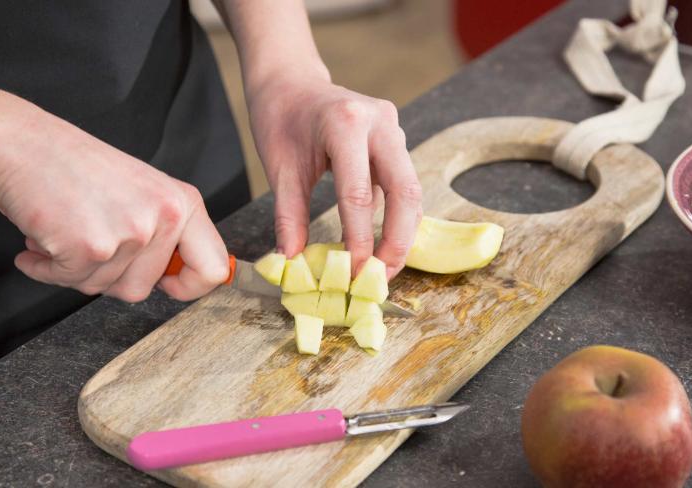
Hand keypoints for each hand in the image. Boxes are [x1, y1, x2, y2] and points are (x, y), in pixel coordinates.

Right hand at [0, 104, 229, 301]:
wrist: (20, 142)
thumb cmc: (73, 166)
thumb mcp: (142, 193)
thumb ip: (165, 234)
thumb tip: (178, 281)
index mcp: (183, 203)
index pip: (213, 269)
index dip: (189, 287)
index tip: (167, 284)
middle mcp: (164, 217)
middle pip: (143, 288)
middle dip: (107, 275)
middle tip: (87, 241)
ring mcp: (130, 233)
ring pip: (103, 287)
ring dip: (74, 268)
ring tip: (63, 228)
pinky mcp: (90, 247)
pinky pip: (68, 281)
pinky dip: (45, 268)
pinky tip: (41, 238)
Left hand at [247, 74, 422, 277]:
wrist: (290, 81)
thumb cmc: (280, 120)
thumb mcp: (279, 169)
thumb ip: (289, 218)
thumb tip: (293, 264)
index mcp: (345, 124)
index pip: (358, 195)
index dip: (358, 240)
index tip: (352, 274)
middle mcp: (379, 122)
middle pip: (405, 192)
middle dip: (397, 241)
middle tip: (380, 278)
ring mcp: (393, 127)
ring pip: (412, 189)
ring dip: (402, 232)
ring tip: (382, 267)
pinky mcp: (396, 137)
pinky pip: (404, 182)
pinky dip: (398, 215)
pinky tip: (384, 242)